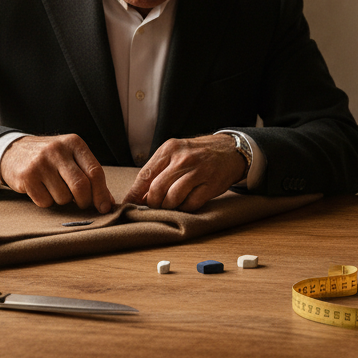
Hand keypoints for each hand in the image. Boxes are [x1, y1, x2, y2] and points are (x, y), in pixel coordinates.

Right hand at [0, 134, 113, 212]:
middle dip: (84, 201)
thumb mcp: (71, 158)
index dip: (102, 193)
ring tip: (55, 189)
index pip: (95, 171)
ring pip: (63, 197)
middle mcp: (58, 150)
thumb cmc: (50, 158)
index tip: (104, 207)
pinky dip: (46, 202)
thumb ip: (90, 176)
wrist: (13, 151)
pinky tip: (41, 190)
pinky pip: (45, 201)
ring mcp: (40, 163)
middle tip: (81, 203)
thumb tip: (107, 202)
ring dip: (62, 200)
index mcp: (74, 143)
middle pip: (81, 186)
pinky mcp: (27, 176)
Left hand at [124, 134, 247, 210]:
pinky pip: (190, 204)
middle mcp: (183, 158)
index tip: (128, 205)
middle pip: (157, 190)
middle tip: (156, 205)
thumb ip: (157, 172)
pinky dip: (185, 208)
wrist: (230, 150)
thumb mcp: (175, 154)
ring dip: (169, 206)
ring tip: (172, 204)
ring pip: (172, 199)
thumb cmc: (197, 155)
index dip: (135, 194)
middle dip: (153, 203)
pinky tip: (186, 203)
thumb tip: (138, 197)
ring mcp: (198, 171)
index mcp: (170, 149)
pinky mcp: (211, 184)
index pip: (145, 175)